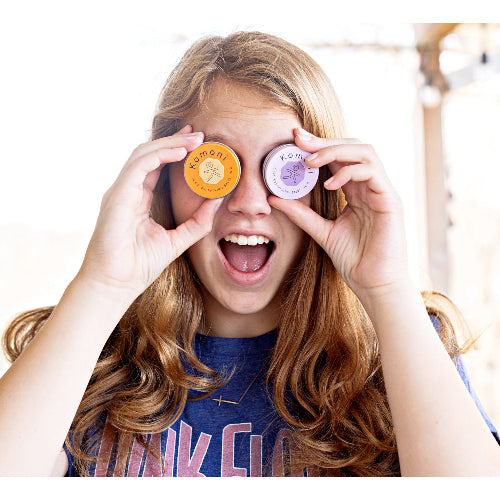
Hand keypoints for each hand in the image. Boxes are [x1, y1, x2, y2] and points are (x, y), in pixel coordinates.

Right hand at [77, 125, 220, 302]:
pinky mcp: (118, 194)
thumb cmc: (139, 266)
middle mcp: (127, 191)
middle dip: (175, 142)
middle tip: (200, 134)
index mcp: (138, 199)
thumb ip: (197, 222)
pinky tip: (181, 152)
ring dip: (171, 144)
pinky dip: (160, 154)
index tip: (197, 144)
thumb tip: (217, 200)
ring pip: (144, 154)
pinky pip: (140, 165)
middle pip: (151, 155)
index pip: (156, 167)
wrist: (115, 284)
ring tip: (195, 139)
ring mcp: (120, 191)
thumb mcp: (177, 241)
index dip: (175, 152)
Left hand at [268, 128, 410, 303]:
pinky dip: (348, 172)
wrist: (373, 284)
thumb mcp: (321, 231)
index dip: (318, 146)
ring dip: (335, 150)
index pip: (339, 158)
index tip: (293, 140)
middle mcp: (371, 186)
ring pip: (365, 152)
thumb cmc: (354, 259)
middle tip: (297, 140)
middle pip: (353, 147)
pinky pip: (372, 173)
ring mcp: (382, 191)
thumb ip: (301, 214)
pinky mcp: (391, 201)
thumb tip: (273, 199)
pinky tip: (329, 184)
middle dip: (324, 141)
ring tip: (309, 161)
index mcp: (356, 191)